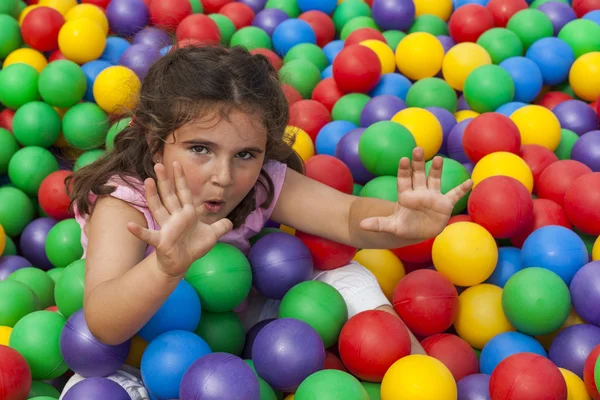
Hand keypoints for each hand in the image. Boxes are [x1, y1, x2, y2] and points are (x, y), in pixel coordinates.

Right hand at [127, 161, 232, 277]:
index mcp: (187, 213)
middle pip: (169, 195)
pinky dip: (139, 231)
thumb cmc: (193, 247)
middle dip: (165, 180)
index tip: (176, 163)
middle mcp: (175, 217)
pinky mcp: (161, 241)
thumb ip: (221, 227)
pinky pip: (149, 235)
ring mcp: (166, 228)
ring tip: (147, 181)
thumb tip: (231, 222)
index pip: (183, 192)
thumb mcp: (211, 236)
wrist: (182, 264)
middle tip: (158, 164)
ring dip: (152, 195)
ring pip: (158, 208)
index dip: (180, 178)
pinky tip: (129, 226)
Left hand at [359, 147, 472, 241]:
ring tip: (438, 159)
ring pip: (435, 179)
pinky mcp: (444, 204)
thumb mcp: (391, 227)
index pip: (404, 180)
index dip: (403, 170)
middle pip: (418, 174)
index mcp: (406, 195)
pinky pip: (454, 195)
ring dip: (437, 170)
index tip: (402, 160)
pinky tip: (469, 181)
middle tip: (417, 149)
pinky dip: (461, 189)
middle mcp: (420, 192)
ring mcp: (433, 196)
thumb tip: (362, 225)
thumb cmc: (403, 227)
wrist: (417, 232)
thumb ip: (379, 224)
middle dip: (418, 163)